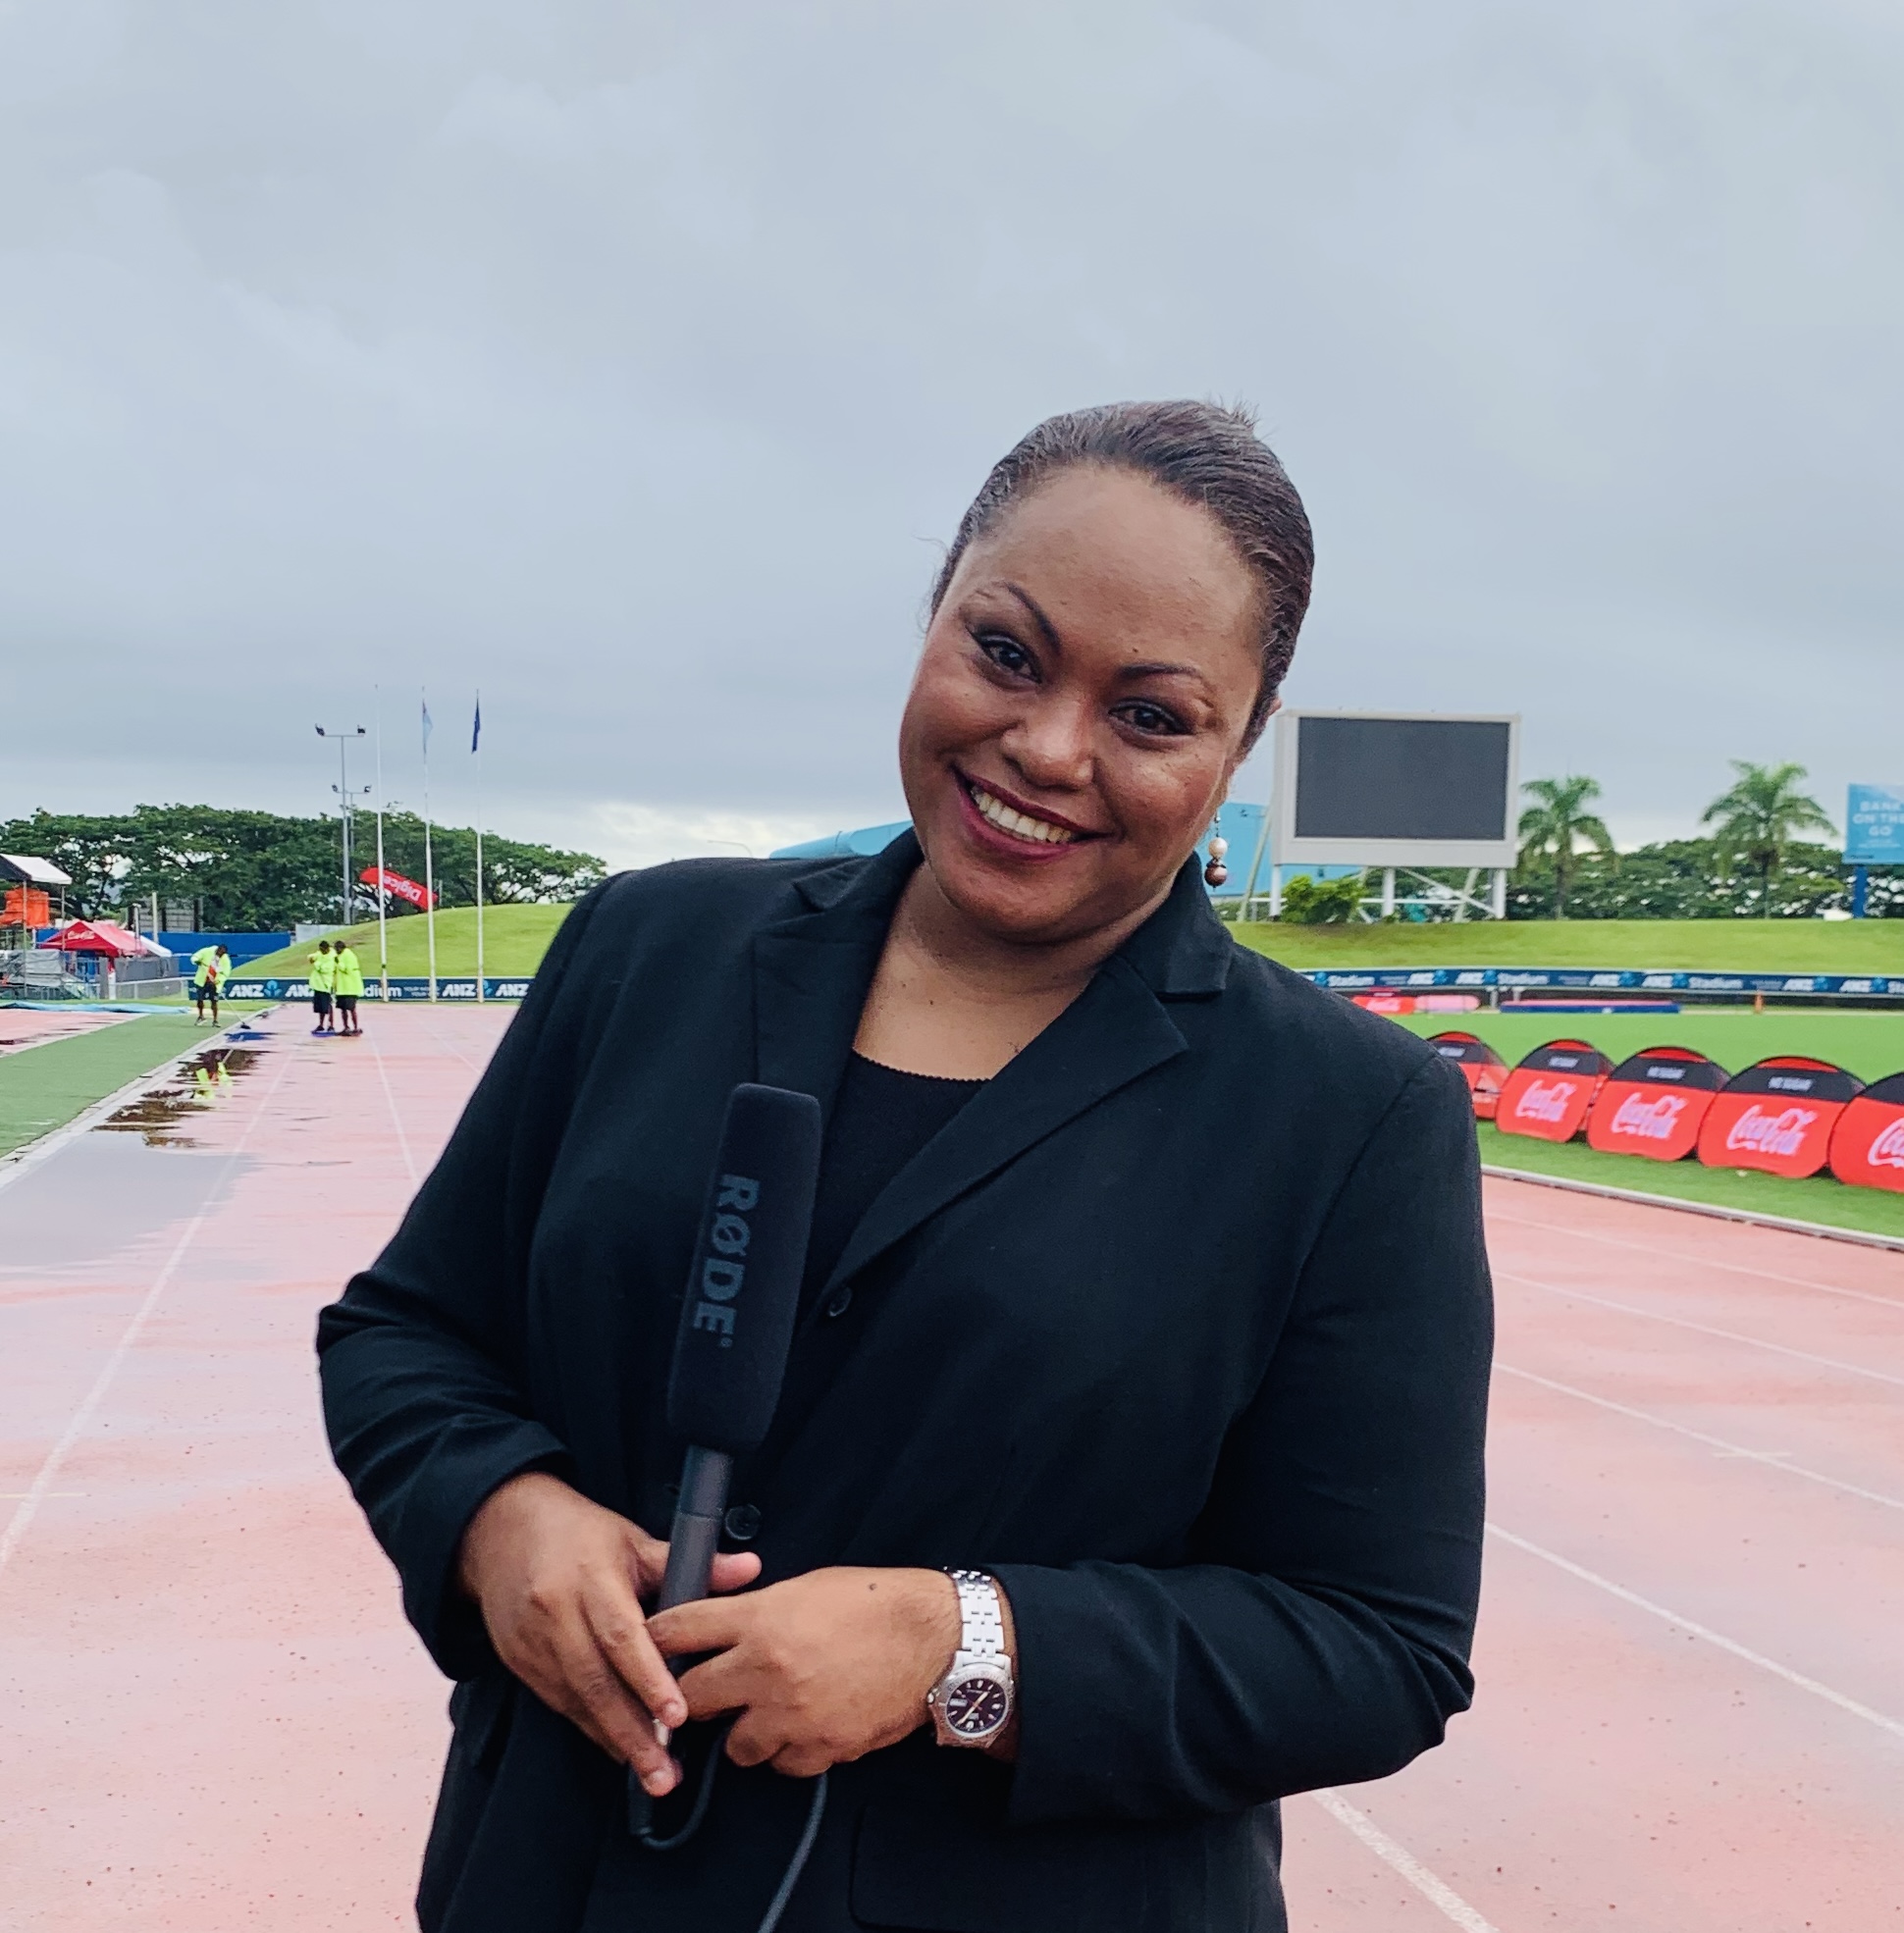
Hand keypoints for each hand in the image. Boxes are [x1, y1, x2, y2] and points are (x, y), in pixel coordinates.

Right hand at [456, 1471, 760, 1795]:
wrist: (502, 1531)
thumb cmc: (578, 1534)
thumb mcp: (633, 1539)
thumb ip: (691, 1562)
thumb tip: (748, 1569)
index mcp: (589, 1578)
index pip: (622, 1635)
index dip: (650, 1679)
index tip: (677, 1714)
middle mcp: (557, 1615)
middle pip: (597, 1682)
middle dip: (634, 1733)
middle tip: (666, 1772)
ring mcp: (535, 1644)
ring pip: (578, 1702)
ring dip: (615, 1741)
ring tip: (651, 1774)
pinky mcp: (522, 1664)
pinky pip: (561, 1706)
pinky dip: (593, 1730)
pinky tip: (620, 1750)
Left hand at [649, 1567, 979, 1777]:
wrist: (932, 1640)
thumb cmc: (874, 1604)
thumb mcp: (806, 1586)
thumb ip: (757, 1608)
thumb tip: (720, 1626)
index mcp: (760, 1619)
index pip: (679, 1629)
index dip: (656, 1638)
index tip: (647, 1647)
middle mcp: (766, 1669)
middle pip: (689, 1698)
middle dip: (687, 1698)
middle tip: (701, 1693)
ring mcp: (791, 1715)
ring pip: (734, 1746)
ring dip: (743, 1731)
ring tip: (765, 1711)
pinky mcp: (819, 1748)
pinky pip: (780, 1765)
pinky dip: (786, 1751)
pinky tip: (801, 1727)